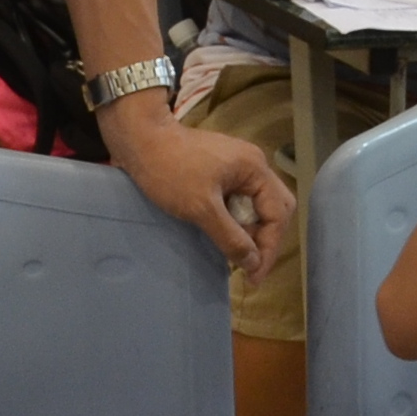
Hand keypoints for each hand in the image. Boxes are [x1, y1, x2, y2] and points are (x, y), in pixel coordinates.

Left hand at [109, 104, 290, 275]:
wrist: (139, 139)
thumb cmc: (170, 171)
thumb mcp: (201, 208)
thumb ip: (230, 237)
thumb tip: (253, 263)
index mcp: (255, 169)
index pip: (277, 214)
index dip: (269, 248)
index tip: (254, 276)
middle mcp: (253, 165)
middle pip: (275, 208)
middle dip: (265, 239)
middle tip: (250, 265)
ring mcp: (238, 166)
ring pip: (257, 205)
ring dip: (249, 231)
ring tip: (235, 254)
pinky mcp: (222, 171)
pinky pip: (240, 200)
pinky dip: (236, 220)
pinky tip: (224, 235)